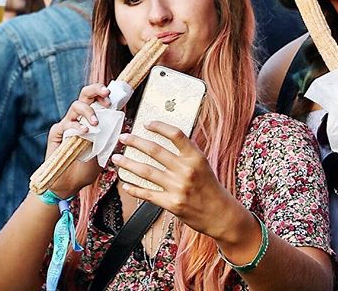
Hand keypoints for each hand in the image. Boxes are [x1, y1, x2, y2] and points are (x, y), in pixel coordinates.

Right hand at [45, 83, 109, 197]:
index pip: (97, 99)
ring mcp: (67, 124)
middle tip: (106, 94)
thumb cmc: (87, 167)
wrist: (69, 185)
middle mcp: (78, 118)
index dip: (105, 94)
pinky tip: (85, 132)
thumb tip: (121, 121)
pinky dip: (76, 126)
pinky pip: (65, 124)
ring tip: (96, 123)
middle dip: (96, 90)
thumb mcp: (104, 150)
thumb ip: (109, 136)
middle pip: (85, 94)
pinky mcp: (57, 133)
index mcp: (91, 119)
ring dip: (88, 111)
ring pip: (75, 106)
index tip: (114, 97)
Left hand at [112, 122, 242, 238]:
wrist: (220, 214)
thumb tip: (166, 142)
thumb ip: (187, 154)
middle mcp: (186, 170)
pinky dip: (134, 189)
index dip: (159, 127)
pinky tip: (126, 185)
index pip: (176, 135)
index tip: (146, 123)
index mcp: (196, 157)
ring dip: (128, 163)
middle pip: (155, 150)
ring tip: (117, 158)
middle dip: (135, 142)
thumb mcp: (203, 165)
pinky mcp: (172, 203)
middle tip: (123, 137)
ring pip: (146, 171)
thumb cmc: (210, 187)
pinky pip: (147, 194)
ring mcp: (178, 187)